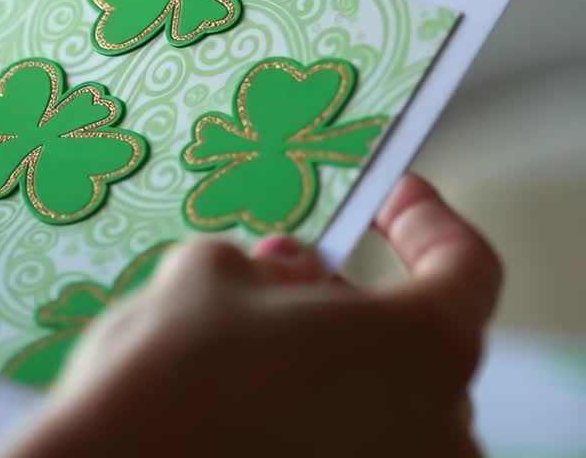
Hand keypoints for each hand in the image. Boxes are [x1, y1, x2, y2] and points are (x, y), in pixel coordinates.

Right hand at [0, 174, 500, 457]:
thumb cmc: (169, 376)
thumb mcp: (206, 276)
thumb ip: (265, 263)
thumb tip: (285, 271)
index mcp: (421, 347)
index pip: (465, 269)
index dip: (428, 224)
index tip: (396, 200)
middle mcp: (435, 426)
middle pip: (422, 346)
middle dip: (357, 304)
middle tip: (294, 279)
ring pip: (386, 407)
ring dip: (336, 367)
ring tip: (259, 345)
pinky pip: (355, 448)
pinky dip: (319, 420)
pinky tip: (251, 405)